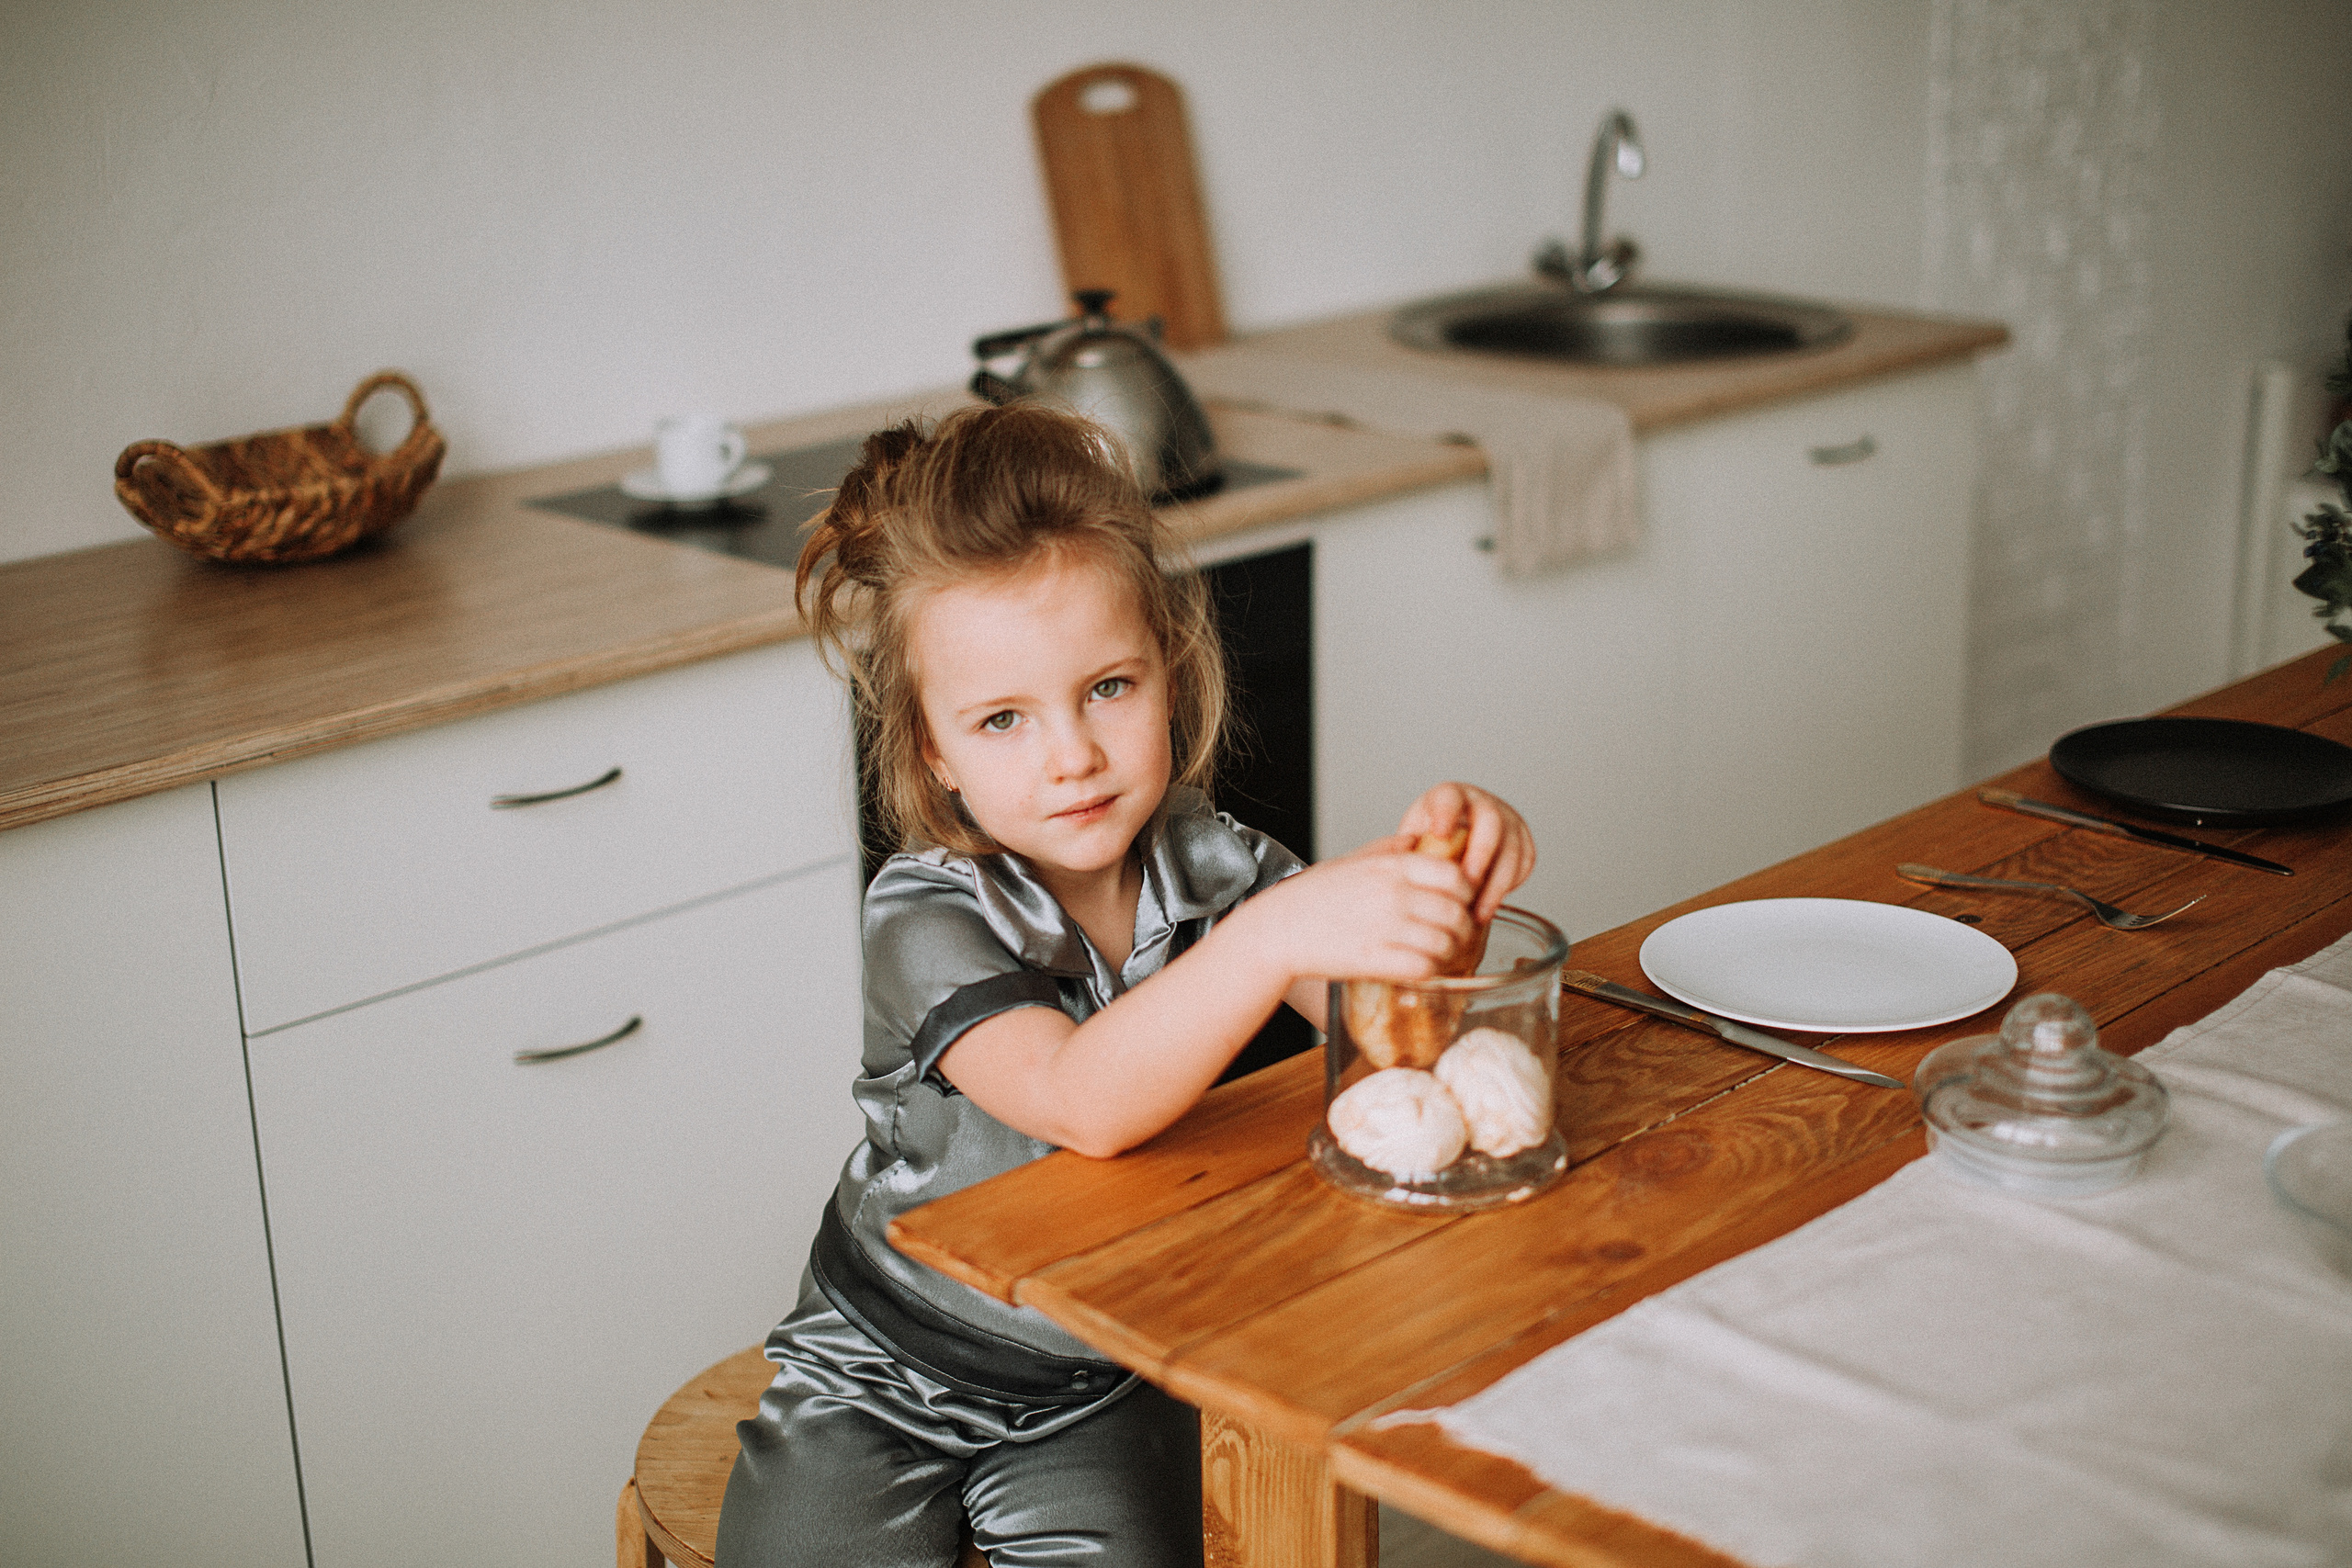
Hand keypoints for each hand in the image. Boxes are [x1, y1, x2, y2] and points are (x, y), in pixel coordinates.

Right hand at [1225, 843, 1475, 986]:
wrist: (1277, 930)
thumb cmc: (1310, 896)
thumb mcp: (1351, 860)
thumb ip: (1388, 848)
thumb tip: (1416, 840)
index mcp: (1391, 868)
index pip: (1455, 876)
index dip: (1465, 893)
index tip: (1459, 903)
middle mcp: (1394, 895)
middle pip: (1456, 912)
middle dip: (1462, 927)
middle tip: (1456, 935)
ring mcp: (1387, 929)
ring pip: (1446, 943)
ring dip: (1449, 952)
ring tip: (1439, 955)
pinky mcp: (1377, 961)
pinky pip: (1425, 968)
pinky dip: (1430, 972)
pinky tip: (1421, 970)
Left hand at [1398, 782, 1535, 922]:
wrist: (1453, 847)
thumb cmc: (1427, 845)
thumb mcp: (1411, 840)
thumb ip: (1406, 849)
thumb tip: (1397, 866)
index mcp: (1449, 796)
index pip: (1450, 797)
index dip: (1446, 812)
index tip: (1438, 834)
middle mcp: (1481, 803)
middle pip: (1490, 820)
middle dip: (1480, 852)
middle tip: (1467, 881)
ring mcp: (1506, 820)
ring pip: (1512, 846)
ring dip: (1497, 882)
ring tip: (1478, 912)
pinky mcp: (1522, 841)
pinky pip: (1524, 862)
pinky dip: (1509, 887)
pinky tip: (1488, 907)